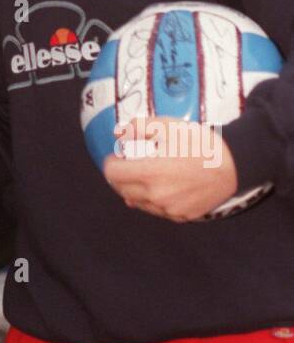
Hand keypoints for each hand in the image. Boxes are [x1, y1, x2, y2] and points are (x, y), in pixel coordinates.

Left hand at [104, 115, 238, 220]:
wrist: (231, 165)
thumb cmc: (198, 143)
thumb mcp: (167, 126)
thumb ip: (138, 127)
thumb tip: (118, 133)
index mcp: (149, 173)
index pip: (112, 173)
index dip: (112, 162)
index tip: (119, 155)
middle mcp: (155, 196)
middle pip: (121, 189)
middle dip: (121, 175)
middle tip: (132, 163)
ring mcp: (168, 209)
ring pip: (138, 201)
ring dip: (136, 188)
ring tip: (148, 174)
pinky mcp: (180, 216)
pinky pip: (157, 210)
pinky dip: (153, 199)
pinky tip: (164, 186)